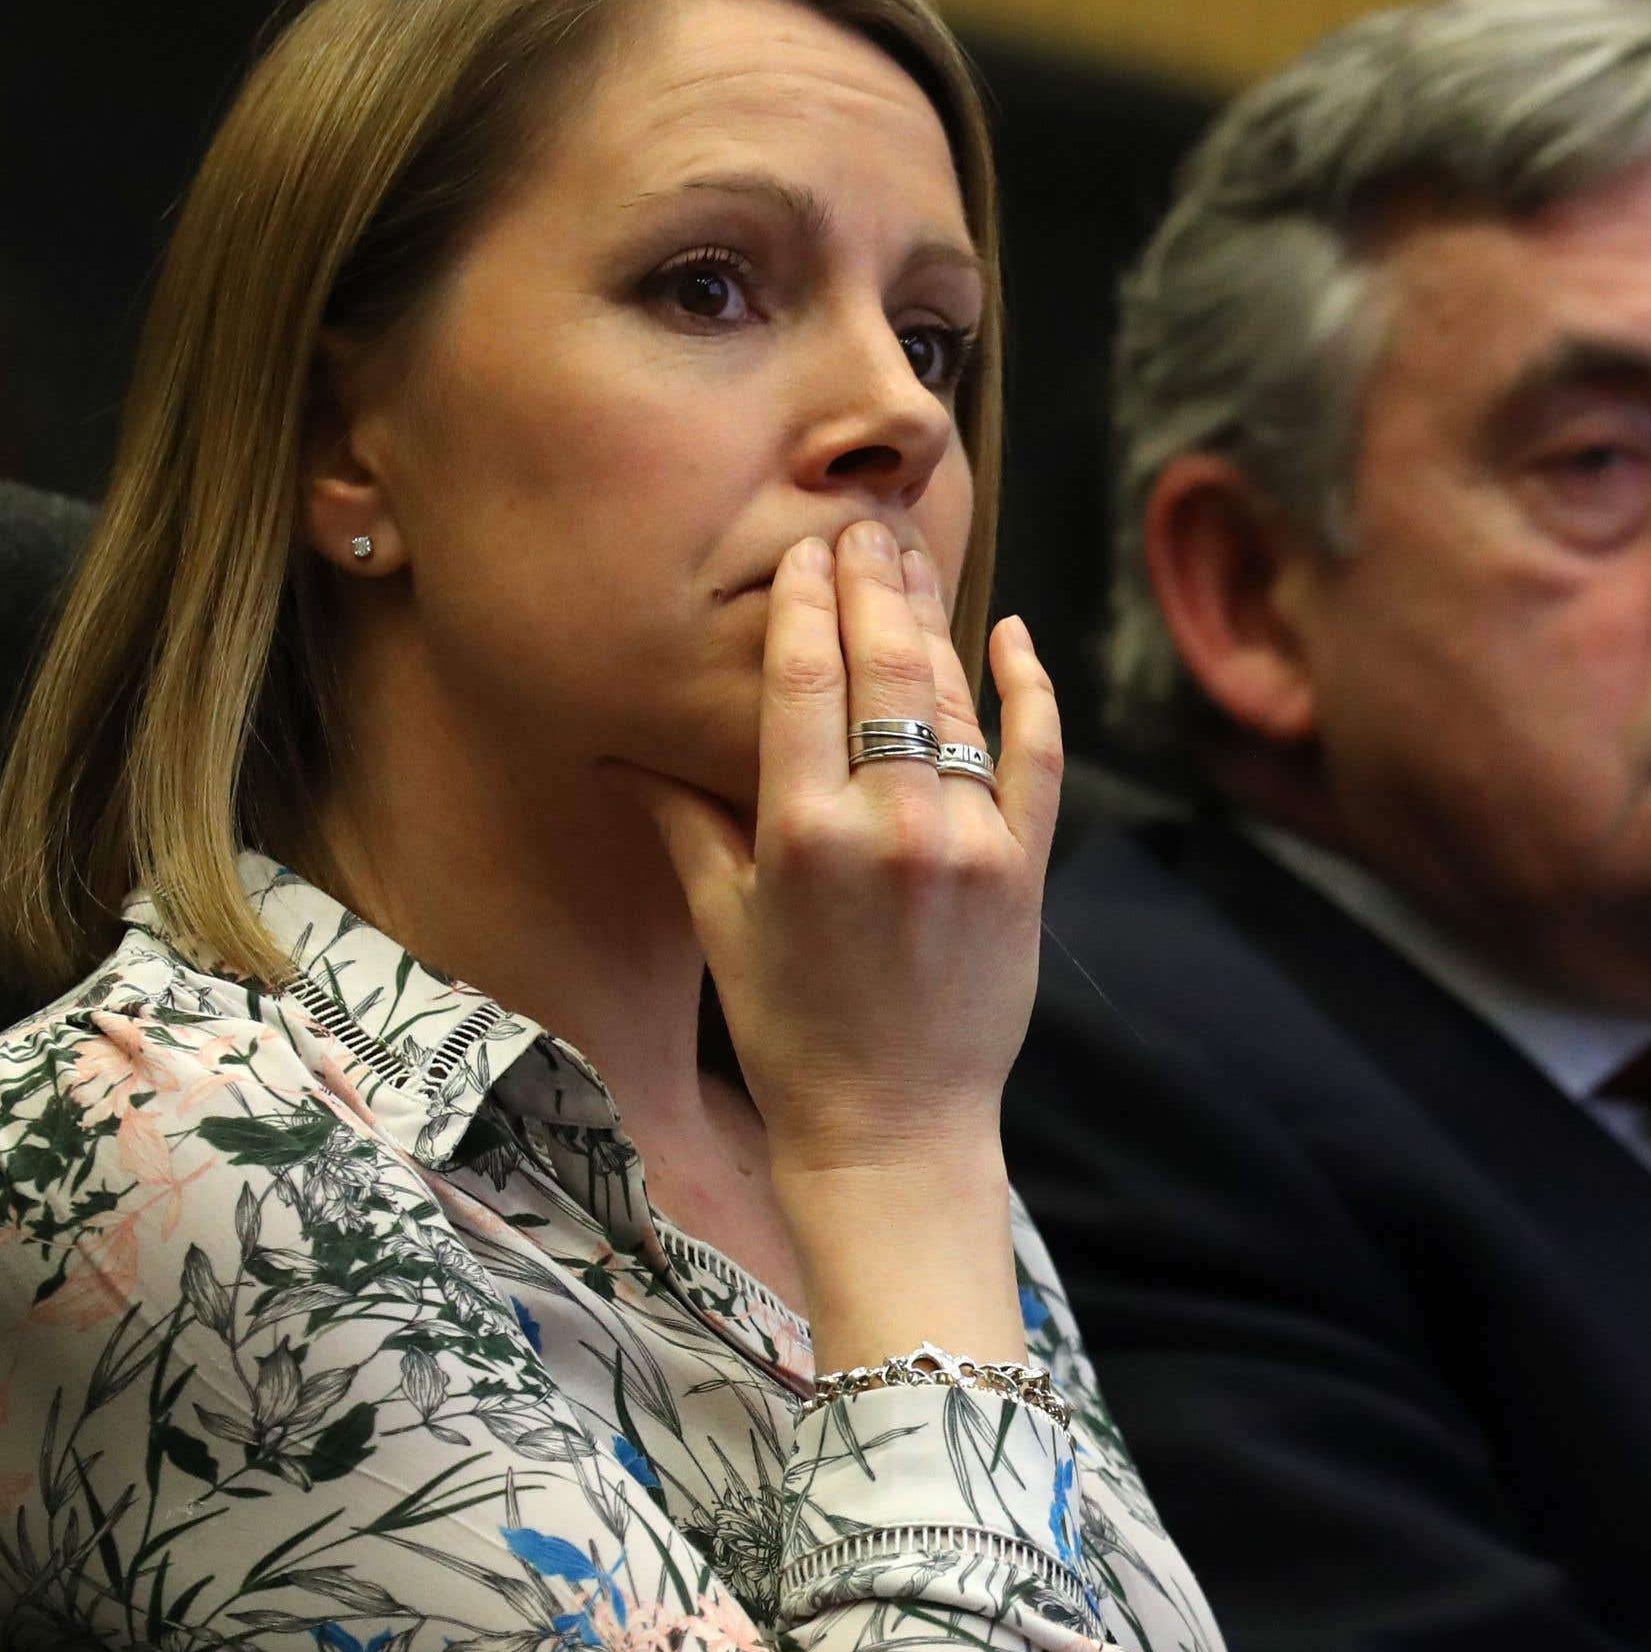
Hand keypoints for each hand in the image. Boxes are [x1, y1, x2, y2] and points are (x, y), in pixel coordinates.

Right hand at [616, 518, 1062, 1365]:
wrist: (894, 1127)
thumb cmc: (793, 1033)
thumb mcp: (723, 924)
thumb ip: (683, 822)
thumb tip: (613, 752)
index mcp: (802, 834)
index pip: (805, 681)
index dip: (807, 602)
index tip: (807, 546)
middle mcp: (892, 826)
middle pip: (885, 670)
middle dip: (871, 586)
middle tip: (862, 524)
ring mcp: (970, 844)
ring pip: (956, 701)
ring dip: (933, 619)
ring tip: (910, 560)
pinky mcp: (1026, 869)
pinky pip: (1037, 757)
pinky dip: (1029, 690)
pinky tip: (1012, 634)